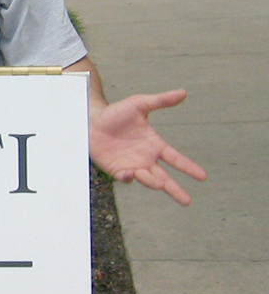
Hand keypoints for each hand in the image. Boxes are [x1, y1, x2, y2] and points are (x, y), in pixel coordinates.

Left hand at [88, 89, 205, 205]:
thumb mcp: (140, 104)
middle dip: (175, 189)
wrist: (91, 120)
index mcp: (154, 145)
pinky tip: (132, 174)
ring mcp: (131, 166)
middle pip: (164, 177)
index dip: (188, 167)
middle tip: (187, 201)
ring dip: (153, 182)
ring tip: (160, 183)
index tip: (203, 176)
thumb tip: (183, 92)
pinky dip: (130, 178)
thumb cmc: (115, 112)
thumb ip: (161, 100)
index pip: (175, 159)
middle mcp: (145, 159)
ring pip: (146, 179)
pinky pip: (126, 178)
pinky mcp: (116, 170)